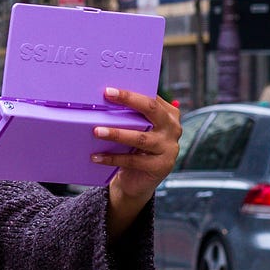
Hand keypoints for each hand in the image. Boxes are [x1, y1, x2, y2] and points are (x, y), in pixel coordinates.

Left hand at [92, 87, 180, 202]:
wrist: (138, 180)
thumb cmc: (134, 148)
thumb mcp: (135, 129)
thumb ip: (129, 115)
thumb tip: (103, 99)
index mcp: (168, 114)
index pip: (150, 98)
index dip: (130, 92)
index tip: (109, 89)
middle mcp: (172, 128)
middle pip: (152, 110)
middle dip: (129, 100)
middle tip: (107, 95)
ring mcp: (169, 148)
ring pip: (141, 138)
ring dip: (117, 134)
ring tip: (97, 131)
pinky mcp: (161, 166)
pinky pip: (133, 160)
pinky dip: (113, 158)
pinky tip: (97, 156)